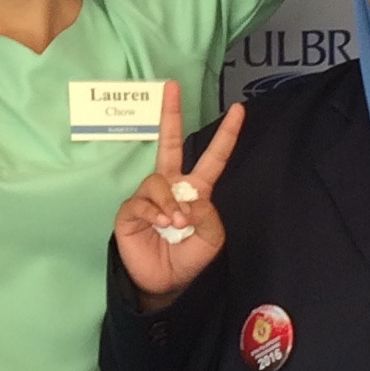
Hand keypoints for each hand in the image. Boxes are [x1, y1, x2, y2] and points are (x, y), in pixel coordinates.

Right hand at [113, 84, 242, 304]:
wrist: (164, 284)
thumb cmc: (188, 258)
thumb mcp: (211, 238)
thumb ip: (208, 214)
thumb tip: (187, 199)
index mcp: (196, 190)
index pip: (213, 158)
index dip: (226, 135)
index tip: (239, 110)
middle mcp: (171, 186)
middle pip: (170, 143)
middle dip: (170, 114)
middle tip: (170, 86)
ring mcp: (149, 196)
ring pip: (157, 181)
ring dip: (169, 203)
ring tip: (175, 224)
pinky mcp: (130, 210)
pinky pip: (142, 200)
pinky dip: (154, 211)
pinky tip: (160, 224)